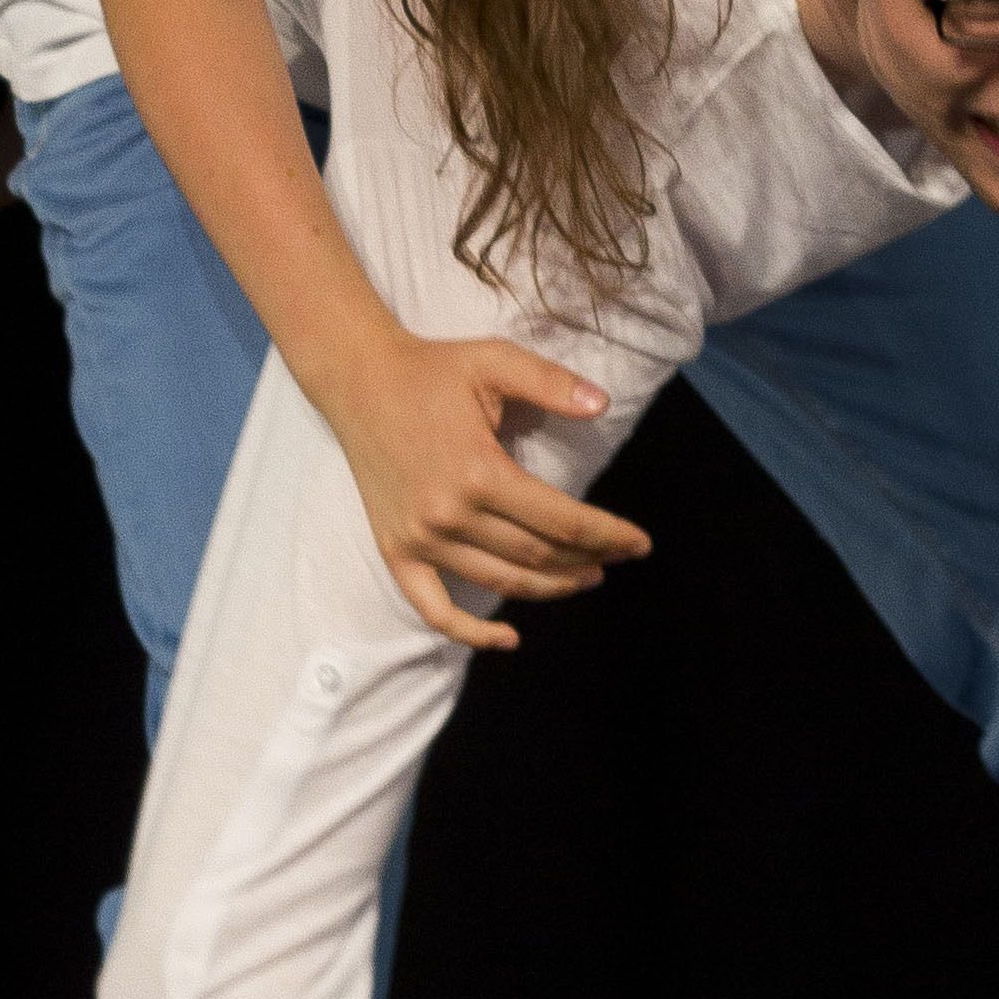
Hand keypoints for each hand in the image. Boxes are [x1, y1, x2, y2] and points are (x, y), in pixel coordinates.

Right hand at [327, 324, 652, 649]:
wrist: (359, 380)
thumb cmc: (432, 369)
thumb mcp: (495, 361)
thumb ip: (551, 383)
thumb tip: (603, 406)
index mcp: (478, 471)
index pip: (559, 519)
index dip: (606, 535)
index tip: (639, 544)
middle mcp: (449, 515)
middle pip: (535, 554)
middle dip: (585, 561)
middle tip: (616, 559)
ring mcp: (419, 538)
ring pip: (499, 581)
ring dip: (547, 588)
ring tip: (583, 579)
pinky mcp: (396, 550)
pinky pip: (434, 608)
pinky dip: (471, 633)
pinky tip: (509, 638)